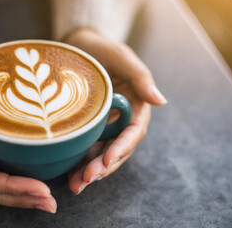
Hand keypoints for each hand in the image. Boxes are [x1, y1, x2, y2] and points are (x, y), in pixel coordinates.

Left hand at [65, 28, 166, 193]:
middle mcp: (122, 120)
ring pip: (102, 154)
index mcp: (136, 106)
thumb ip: (142, 78)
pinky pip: (87, 149)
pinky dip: (79, 163)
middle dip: (103, 167)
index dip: (122, 148)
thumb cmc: (104, 49)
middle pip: (117, 149)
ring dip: (91, 171)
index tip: (107, 160)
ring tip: (76, 185)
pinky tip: (69, 175)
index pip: (133, 133)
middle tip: (86, 179)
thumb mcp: (123, 58)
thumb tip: (162, 101)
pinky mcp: (88, 128)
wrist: (80, 46)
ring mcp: (105, 126)